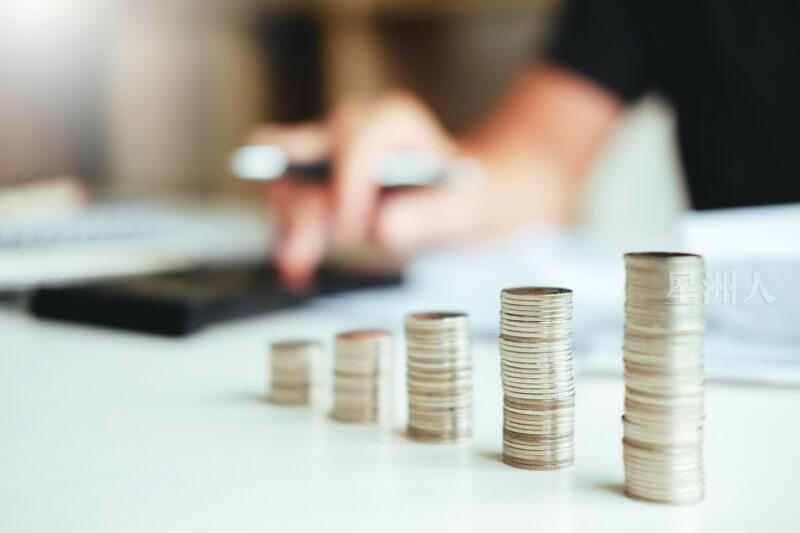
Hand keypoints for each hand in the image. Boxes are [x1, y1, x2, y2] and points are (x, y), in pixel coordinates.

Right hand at [248, 68, 620, 287]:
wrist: (457, 202)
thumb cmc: (462, 197)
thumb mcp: (463, 207)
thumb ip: (430, 215)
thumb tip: (384, 226)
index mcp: (390, 119)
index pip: (351, 142)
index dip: (347, 187)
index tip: (356, 230)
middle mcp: (350, 127)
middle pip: (297, 152)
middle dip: (300, 205)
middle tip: (305, 255)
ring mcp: (327, 154)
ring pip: (282, 178)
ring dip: (286, 224)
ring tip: (298, 266)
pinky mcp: (315, 182)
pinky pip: (285, 203)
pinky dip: (287, 235)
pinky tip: (297, 269)